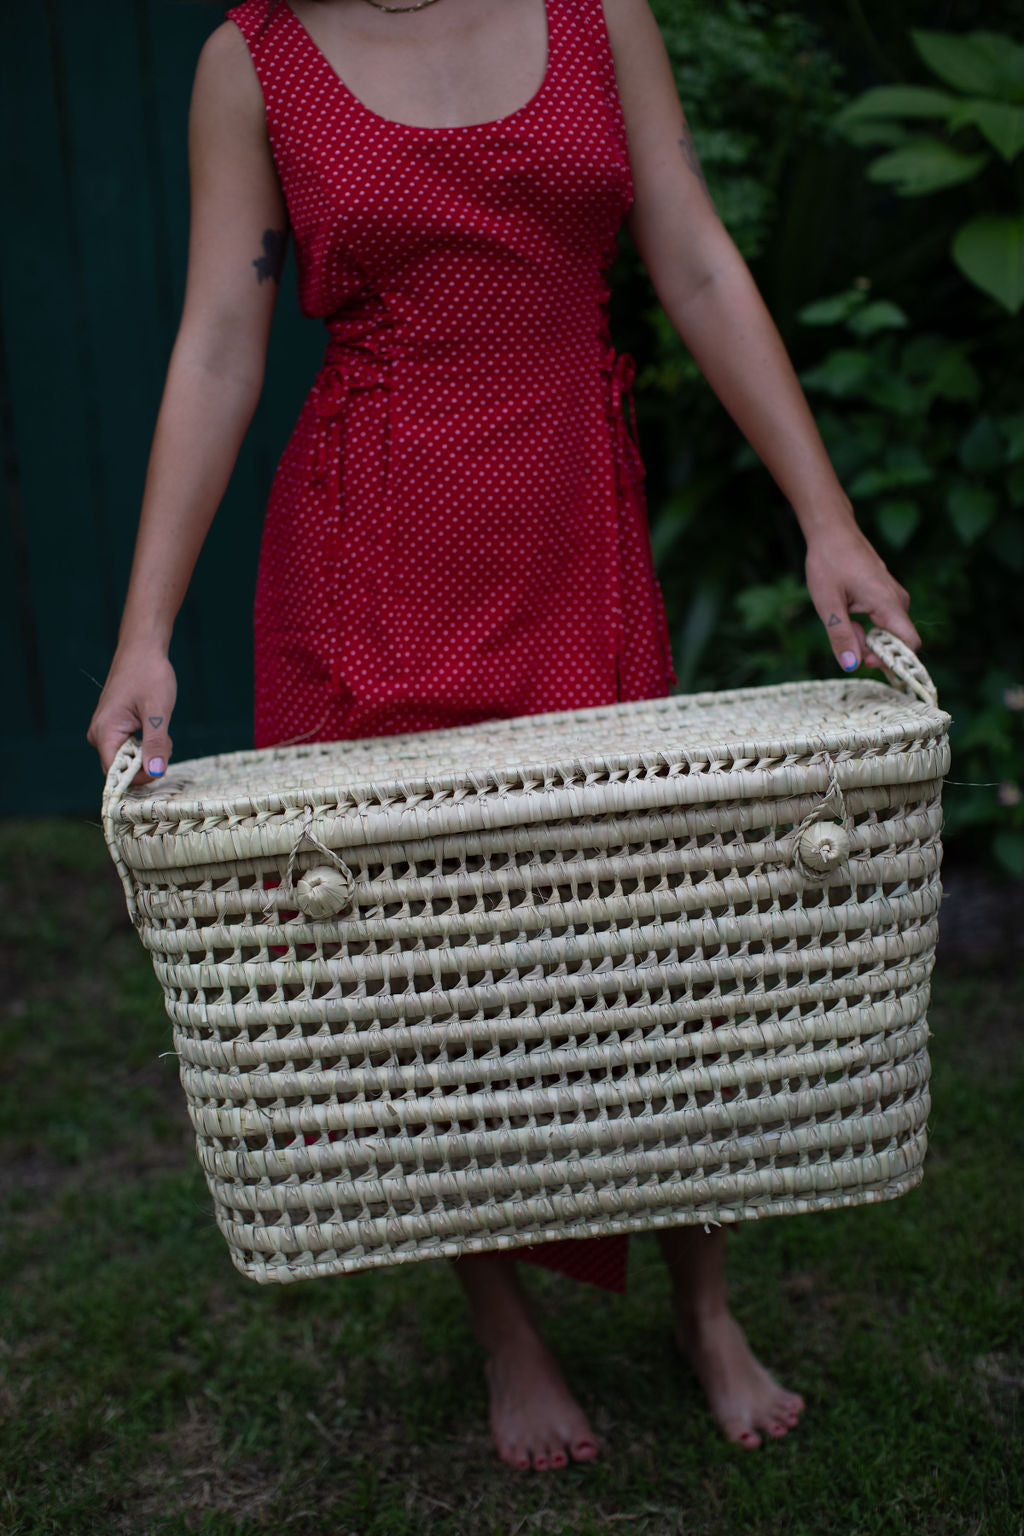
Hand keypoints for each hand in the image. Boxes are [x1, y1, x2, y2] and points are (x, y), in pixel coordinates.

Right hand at [86, 646, 177, 786]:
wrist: (142, 650)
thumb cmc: (149, 675)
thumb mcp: (158, 711)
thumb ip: (156, 743)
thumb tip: (155, 773)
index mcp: (104, 733)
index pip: (116, 774)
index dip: (140, 777)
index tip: (161, 764)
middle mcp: (99, 735)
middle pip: (122, 769)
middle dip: (147, 763)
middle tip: (165, 742)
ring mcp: (104, 731)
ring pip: (128, 759)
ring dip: (149, 752)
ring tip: (160, 728)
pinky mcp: (113, 727)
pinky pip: (129, 747)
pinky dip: (146, 743)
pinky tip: (154, 726)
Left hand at [805, 520, 919, 671]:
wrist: (832, 531)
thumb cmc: (829, 562)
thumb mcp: (828, 604)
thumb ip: (841, 635)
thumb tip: (851, 666)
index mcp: (888, 603)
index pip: (910, 643)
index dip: (893, 659)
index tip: (866, 661)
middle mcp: (898, 600)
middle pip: (897, 640)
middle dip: (873, 649)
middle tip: (846, 639)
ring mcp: (894, 595)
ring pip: (888, 630)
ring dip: (867, 636)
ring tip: (843, 619)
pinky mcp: (886, 593)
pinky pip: (884, 619)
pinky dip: (867, 625)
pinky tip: (848, 613)